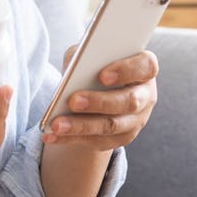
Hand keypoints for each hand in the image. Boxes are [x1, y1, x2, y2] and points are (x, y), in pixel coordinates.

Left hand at [42, 46, 157, 151]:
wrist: (95, 88)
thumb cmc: (93, 63)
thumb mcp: (88, 54)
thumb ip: (84, 55)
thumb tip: (72, 70)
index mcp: (144, 68)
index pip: (146, 66)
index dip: (126, 70)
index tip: (102, 75)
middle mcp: (146, 95)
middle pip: (129, 101)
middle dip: (99, 102)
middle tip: (73, 101)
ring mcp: (136, 120)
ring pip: (111, 126)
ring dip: (81, 126)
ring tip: (56, 125)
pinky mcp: (121, 138)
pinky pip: (97, 142)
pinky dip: (71, 139)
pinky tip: (51, 136)